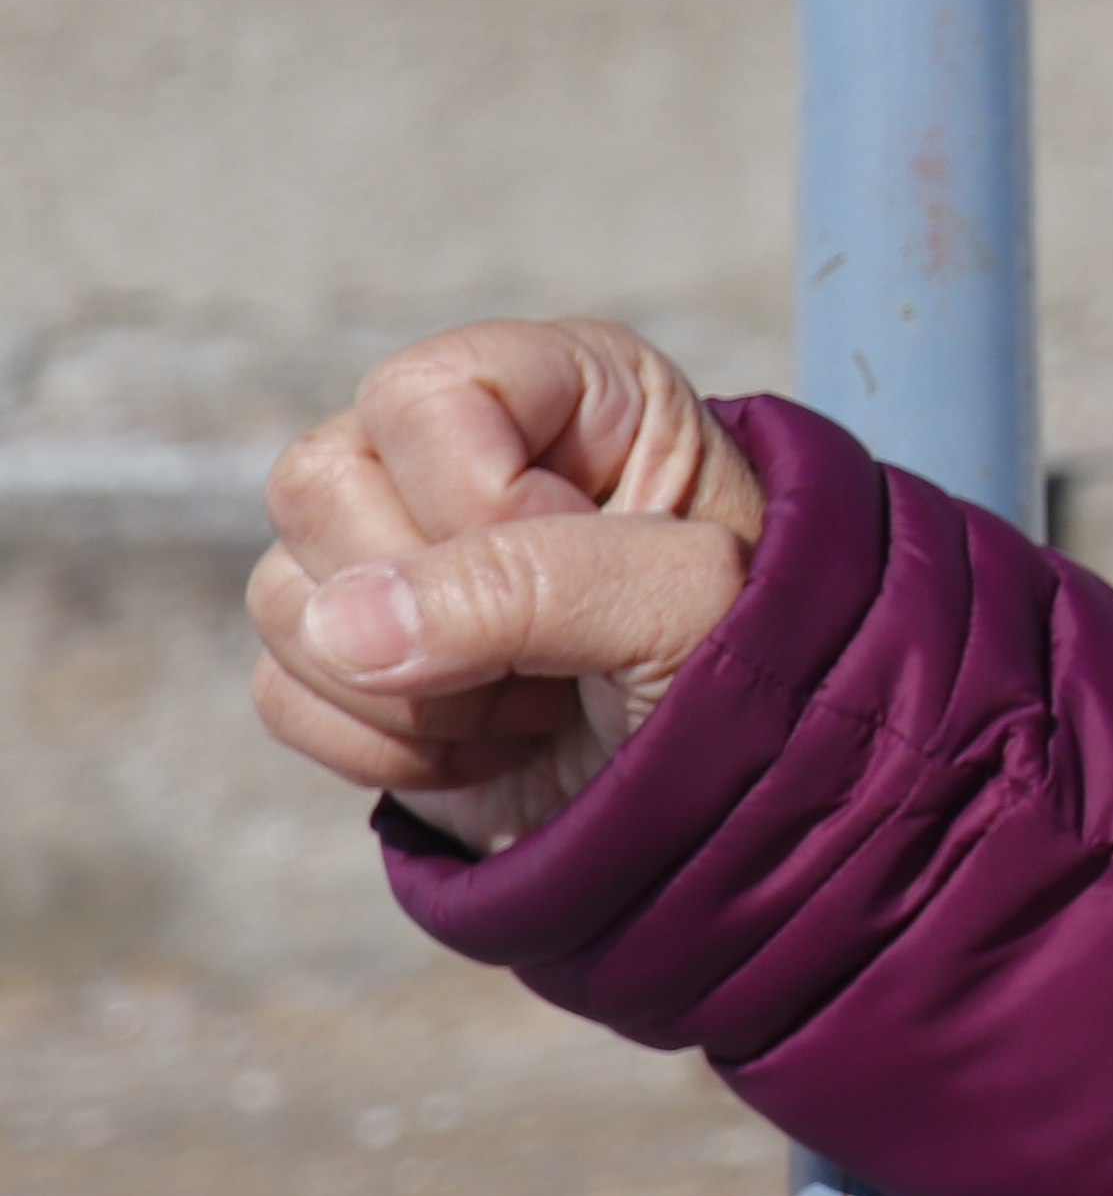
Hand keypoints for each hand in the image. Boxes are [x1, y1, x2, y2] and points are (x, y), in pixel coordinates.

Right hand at [246, 320, 768, 855]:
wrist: (736, 807)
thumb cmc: (750, 672)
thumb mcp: (685, 606)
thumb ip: (539, 586)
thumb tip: (342, 623)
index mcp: (568, 388)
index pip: (424, 391)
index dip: (483, 495)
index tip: (585, 554)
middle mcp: (460, 451)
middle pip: (318, 479)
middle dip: (438, 602)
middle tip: (557, 648)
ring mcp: (395, 556)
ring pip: (288, 594)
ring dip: (415, 689)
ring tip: (537, 700)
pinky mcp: (355, 662)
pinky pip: (280, 691)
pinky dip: (386, 746)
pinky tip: (489, 745)